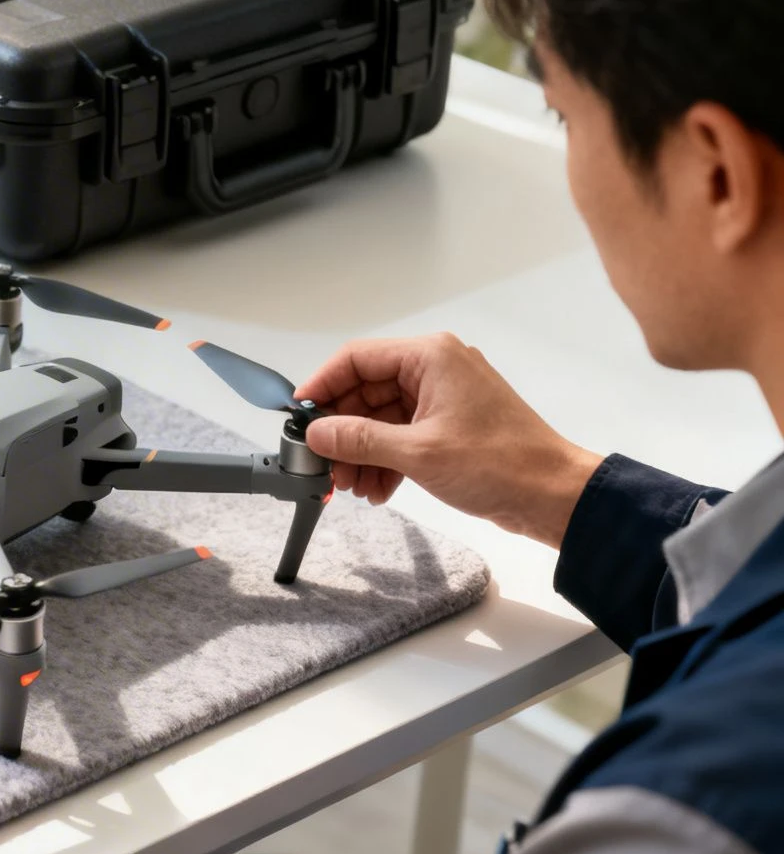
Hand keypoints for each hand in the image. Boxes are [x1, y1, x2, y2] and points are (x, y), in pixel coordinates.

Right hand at [295, 334, 603, 547]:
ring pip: (380, 417)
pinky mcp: (449, 425)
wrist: (554, 496)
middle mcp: (435, 369)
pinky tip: (378, 489)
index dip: (322, 386)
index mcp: (430, 358)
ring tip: (354, 487)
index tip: (300, 416)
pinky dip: (384, 460)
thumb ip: (359, 439)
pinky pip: (400, 435)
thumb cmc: (502, 464)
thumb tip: (317, 431)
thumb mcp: (417, 453)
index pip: (356, 358)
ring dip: (362, 452)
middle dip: (343, 432)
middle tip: (327, 466)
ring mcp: (443, 398)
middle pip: (365, 391)